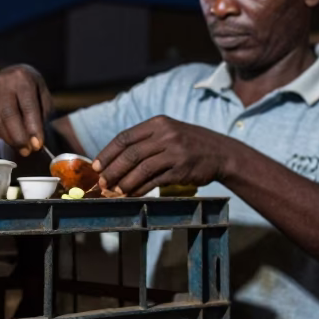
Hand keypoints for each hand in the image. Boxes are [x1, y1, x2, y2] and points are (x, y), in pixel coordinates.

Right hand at [0, 65, 52, 156]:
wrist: (14, 76)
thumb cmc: (33, 91)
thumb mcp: (43, 98)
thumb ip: (41, 118)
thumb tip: (35, 143)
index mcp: (22, 77)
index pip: (27, 105)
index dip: (32, 127)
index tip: (37, 145)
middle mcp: (2, 82)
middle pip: (8, 115)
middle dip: (19, 137)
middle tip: (28, 151)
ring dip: (9, 139)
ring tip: (22, 148)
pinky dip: (1, 136)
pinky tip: (10, 138)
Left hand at [92, 117, 230, 195]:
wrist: (222, 153)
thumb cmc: (189, 144)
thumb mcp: (169, 133)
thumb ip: (146, 142)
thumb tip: (116, 160)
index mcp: (158, 123)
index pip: (125, 137)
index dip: (108, 153)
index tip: (96, 165)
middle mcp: (166, 134)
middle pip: (130, 154)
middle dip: (112, 170)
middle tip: (102, 182)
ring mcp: (175, 152)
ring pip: (141, 169)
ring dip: (125, 182)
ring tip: (115, 191)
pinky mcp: (181, 169)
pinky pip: (155, 181)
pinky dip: (141, 189)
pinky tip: (133, 195)